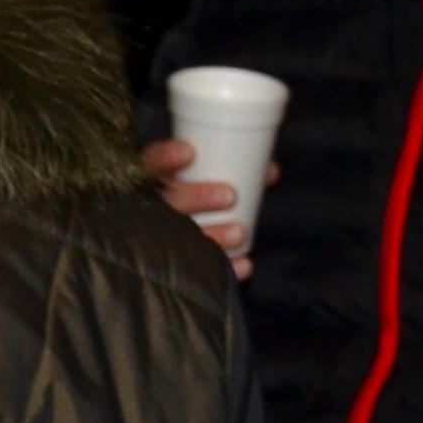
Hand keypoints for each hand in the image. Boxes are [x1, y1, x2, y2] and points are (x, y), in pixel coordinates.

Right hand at [141, 136, 273, 279]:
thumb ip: (234, 172)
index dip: (166, 157)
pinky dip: (226, 268)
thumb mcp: (203, 177)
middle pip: (166, 202)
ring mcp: (162, 237)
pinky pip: (198, 270)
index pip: (150, 164)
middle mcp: (152, 208)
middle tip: (229, 195)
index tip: (189, 152)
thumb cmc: (192, 195)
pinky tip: (245, 265)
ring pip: (181, 237)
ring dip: (213, 235)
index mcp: (152, 179)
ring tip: (240, 232)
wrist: (171, 239)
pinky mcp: (181, 263)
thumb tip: (272, 171)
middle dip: (196, 198)